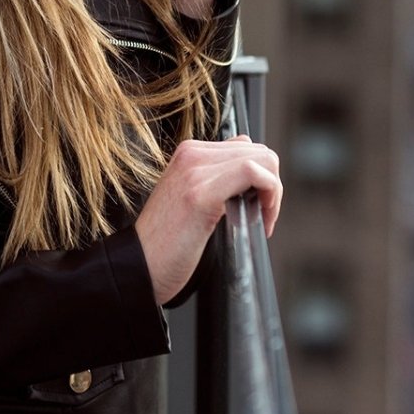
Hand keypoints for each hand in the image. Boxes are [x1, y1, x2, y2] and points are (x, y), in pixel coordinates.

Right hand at [134, 134, 281, 304]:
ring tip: (262, 218)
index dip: (263, 177)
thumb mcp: (191, 200)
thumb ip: (216, 181)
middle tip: (263, 215)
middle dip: (272, 184)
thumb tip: (252, 179)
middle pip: (259, 152)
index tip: (259, 206)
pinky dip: (269, 196)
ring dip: (273, 192)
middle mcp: (191, 155)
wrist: (139, 266)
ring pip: (261, 159)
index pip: (245, 146)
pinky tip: (261, 220)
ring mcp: (194, 171)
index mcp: (188, 154)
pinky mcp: (201, 193)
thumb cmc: (165, 242)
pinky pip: (252, 174)